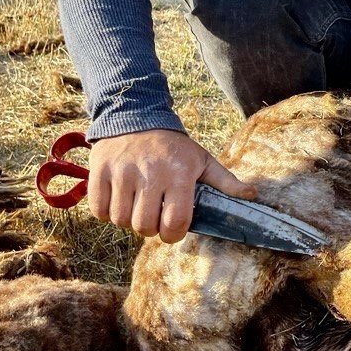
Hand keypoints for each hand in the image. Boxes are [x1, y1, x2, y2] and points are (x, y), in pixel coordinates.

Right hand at [88, 128, 255, 242]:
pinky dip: (106, 212)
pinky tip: (118, 199)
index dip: (173, 234)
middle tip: (153, 215)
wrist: (135, 115)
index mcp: (178, 174)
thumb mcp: (202, 159)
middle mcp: (150, 174)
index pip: (175, 222)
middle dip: (150, 228)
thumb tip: (251, 195)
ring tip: (136, 205)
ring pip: (121, 221)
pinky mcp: (99, 171)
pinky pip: (99, 210)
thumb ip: (225, 181)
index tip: (172, 229)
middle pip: (144, 226)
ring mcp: (122, 173)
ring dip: (128, 220)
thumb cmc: (173, 146)